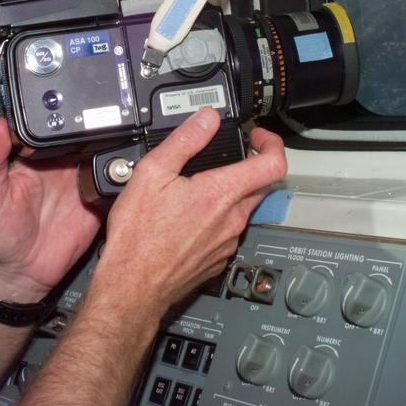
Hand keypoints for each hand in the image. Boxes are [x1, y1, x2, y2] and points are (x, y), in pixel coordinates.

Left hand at [0, 118, 102, 302]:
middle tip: (99, 116)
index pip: (50, 129)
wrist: (24, 272)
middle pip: (82, 136)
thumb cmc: (2, 235)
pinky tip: (120, 163)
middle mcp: (60, 168)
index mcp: (35, 160)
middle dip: (92, 125)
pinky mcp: (96, 203)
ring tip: (114, 135)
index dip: (58, 114)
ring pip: (101, 153)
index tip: (67, 101)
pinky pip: (112, 182)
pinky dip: (120, 173)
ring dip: (109, 144)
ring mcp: (80, 184)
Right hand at [97, 108, 286, 310]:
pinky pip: (228, 232)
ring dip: (230, 193)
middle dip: (249, 166)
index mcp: (221, 194)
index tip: (258, 137)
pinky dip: (217, 219)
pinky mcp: (217, 260)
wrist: (132, 286)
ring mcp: (227, 242)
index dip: (271, 143)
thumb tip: (206, 119)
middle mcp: (232, 220)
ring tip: (199, 186)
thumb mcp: (152, 173)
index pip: (274, 164)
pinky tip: (189, 217)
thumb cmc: (138, 237)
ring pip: (243, 209)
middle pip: (261, 185)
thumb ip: (184, 140)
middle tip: (228, 156)